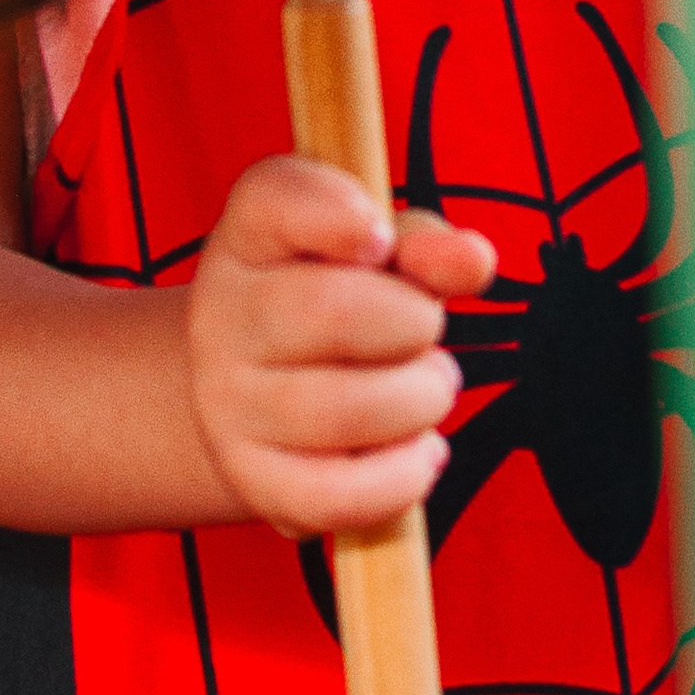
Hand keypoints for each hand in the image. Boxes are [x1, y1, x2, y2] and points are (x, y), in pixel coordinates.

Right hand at [183, 159, 496, 537]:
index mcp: (252, 234)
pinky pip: (337, 496)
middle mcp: (222, 314)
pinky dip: (403, 477)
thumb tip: (472, 261)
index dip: (341, 212)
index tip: (379, 238)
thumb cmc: (340, 298)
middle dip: (417, 324)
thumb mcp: (382, 252)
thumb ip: (428, 244)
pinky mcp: (255, 479)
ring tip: (426, 389)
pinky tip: (420, 452)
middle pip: (334, 312)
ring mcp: (228, 403)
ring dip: (421, 399)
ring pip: (346, 410)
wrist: (262, 388)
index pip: (275, 198)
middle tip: (427, 332)